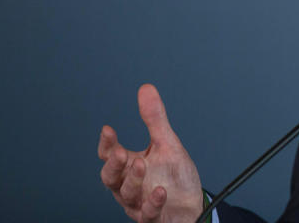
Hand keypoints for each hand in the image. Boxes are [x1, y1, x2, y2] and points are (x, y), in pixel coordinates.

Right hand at [99, 84, 203, 222]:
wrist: (192, 204)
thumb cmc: (174, 176)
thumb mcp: (166, 144)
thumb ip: (154, 120)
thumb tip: (146, 88)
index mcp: (129, 167)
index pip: (110, 155)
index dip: (107, 144)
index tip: (108, 130)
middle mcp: (129, 186)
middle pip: (111, 178)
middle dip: (113, 165)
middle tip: (120, 152)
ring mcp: (140, 203)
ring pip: (127, 195)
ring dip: (133, 180)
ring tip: (141, 164)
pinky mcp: (154, 218)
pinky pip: (148, 214)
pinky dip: (152, 203)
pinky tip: (161, 191)